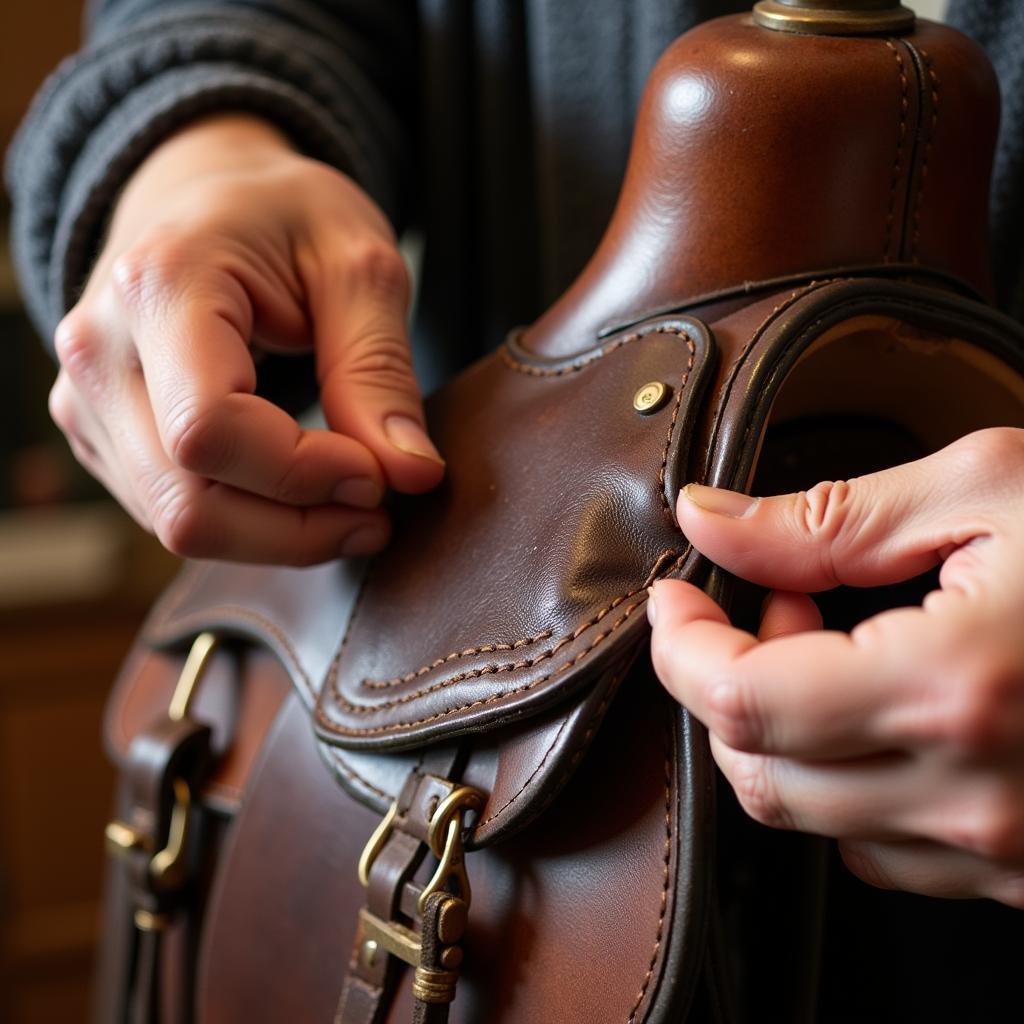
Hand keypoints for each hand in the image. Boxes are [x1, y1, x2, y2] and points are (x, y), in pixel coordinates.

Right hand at [48, 115, 443, 563]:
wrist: (201, 196)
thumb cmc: (284, 216)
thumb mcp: (358, 264)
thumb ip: (381, 369)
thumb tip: (413, 474)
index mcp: (159, 286)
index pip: (211, 429)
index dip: (304, 474)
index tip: (380, 474)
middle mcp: (100, 353)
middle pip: (188, 503)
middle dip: (300, 529)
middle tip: (380, 510)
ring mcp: (87, 402)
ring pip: (179, 524)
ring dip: (280, 537)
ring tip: (354, 507)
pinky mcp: (102, 438)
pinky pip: (174, 514)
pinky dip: (251, 525)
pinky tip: (304, 497)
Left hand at [648, 427, 1023, 906]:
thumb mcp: (990, 488)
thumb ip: (825, 517)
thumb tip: (708, 520)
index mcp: (953, 688)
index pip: (742, 703)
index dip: (681, 646)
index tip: (675, 596)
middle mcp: (974, 795)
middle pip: (760, 771)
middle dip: (726, 681)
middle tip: (769, 601)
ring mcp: (1006, 849)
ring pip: (811, 815)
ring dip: (785, 728)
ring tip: (830, 641)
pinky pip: (881, 843)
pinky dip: (845, 774)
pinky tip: (882, 705)